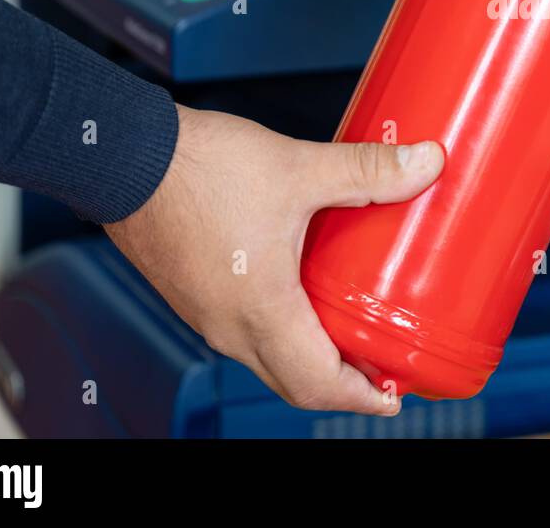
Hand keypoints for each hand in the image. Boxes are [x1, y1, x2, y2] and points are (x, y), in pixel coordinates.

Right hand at [105, 104, 443, 414]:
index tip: (395, 394)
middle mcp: (229, 326)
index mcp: (260, 311)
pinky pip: (244, 333)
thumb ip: (367, 170)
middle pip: (295, 383)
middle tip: (383, 368)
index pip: (318, 385)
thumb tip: (426, 163)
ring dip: (312, 358)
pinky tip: (305, 296)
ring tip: (352, 332)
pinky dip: (282, 332)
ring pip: (268, 359)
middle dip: (344, 384)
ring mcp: (206, 314)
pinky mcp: (193, 294)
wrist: (123, 153)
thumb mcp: (299, 167)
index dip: (363, 396)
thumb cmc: (197, 169)